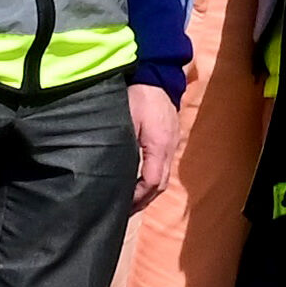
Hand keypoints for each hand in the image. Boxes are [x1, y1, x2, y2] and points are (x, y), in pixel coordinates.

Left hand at [127, 83, 182, 203]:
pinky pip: (164, 166)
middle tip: (125, 211)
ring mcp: (173, 144)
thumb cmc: (138, 95)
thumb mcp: (126, 119)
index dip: (136, 197)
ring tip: (131, 202)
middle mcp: (169, 148)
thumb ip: (122, 145)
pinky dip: (152, 178)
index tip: (122, 205)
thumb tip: (113, 169)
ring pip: (163, 177)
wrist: (158, 75)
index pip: (150, 182)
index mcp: (158, 145)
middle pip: (159, 185)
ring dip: (148, 192)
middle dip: (142, 200)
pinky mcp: (171, 139)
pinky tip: (140, 182)